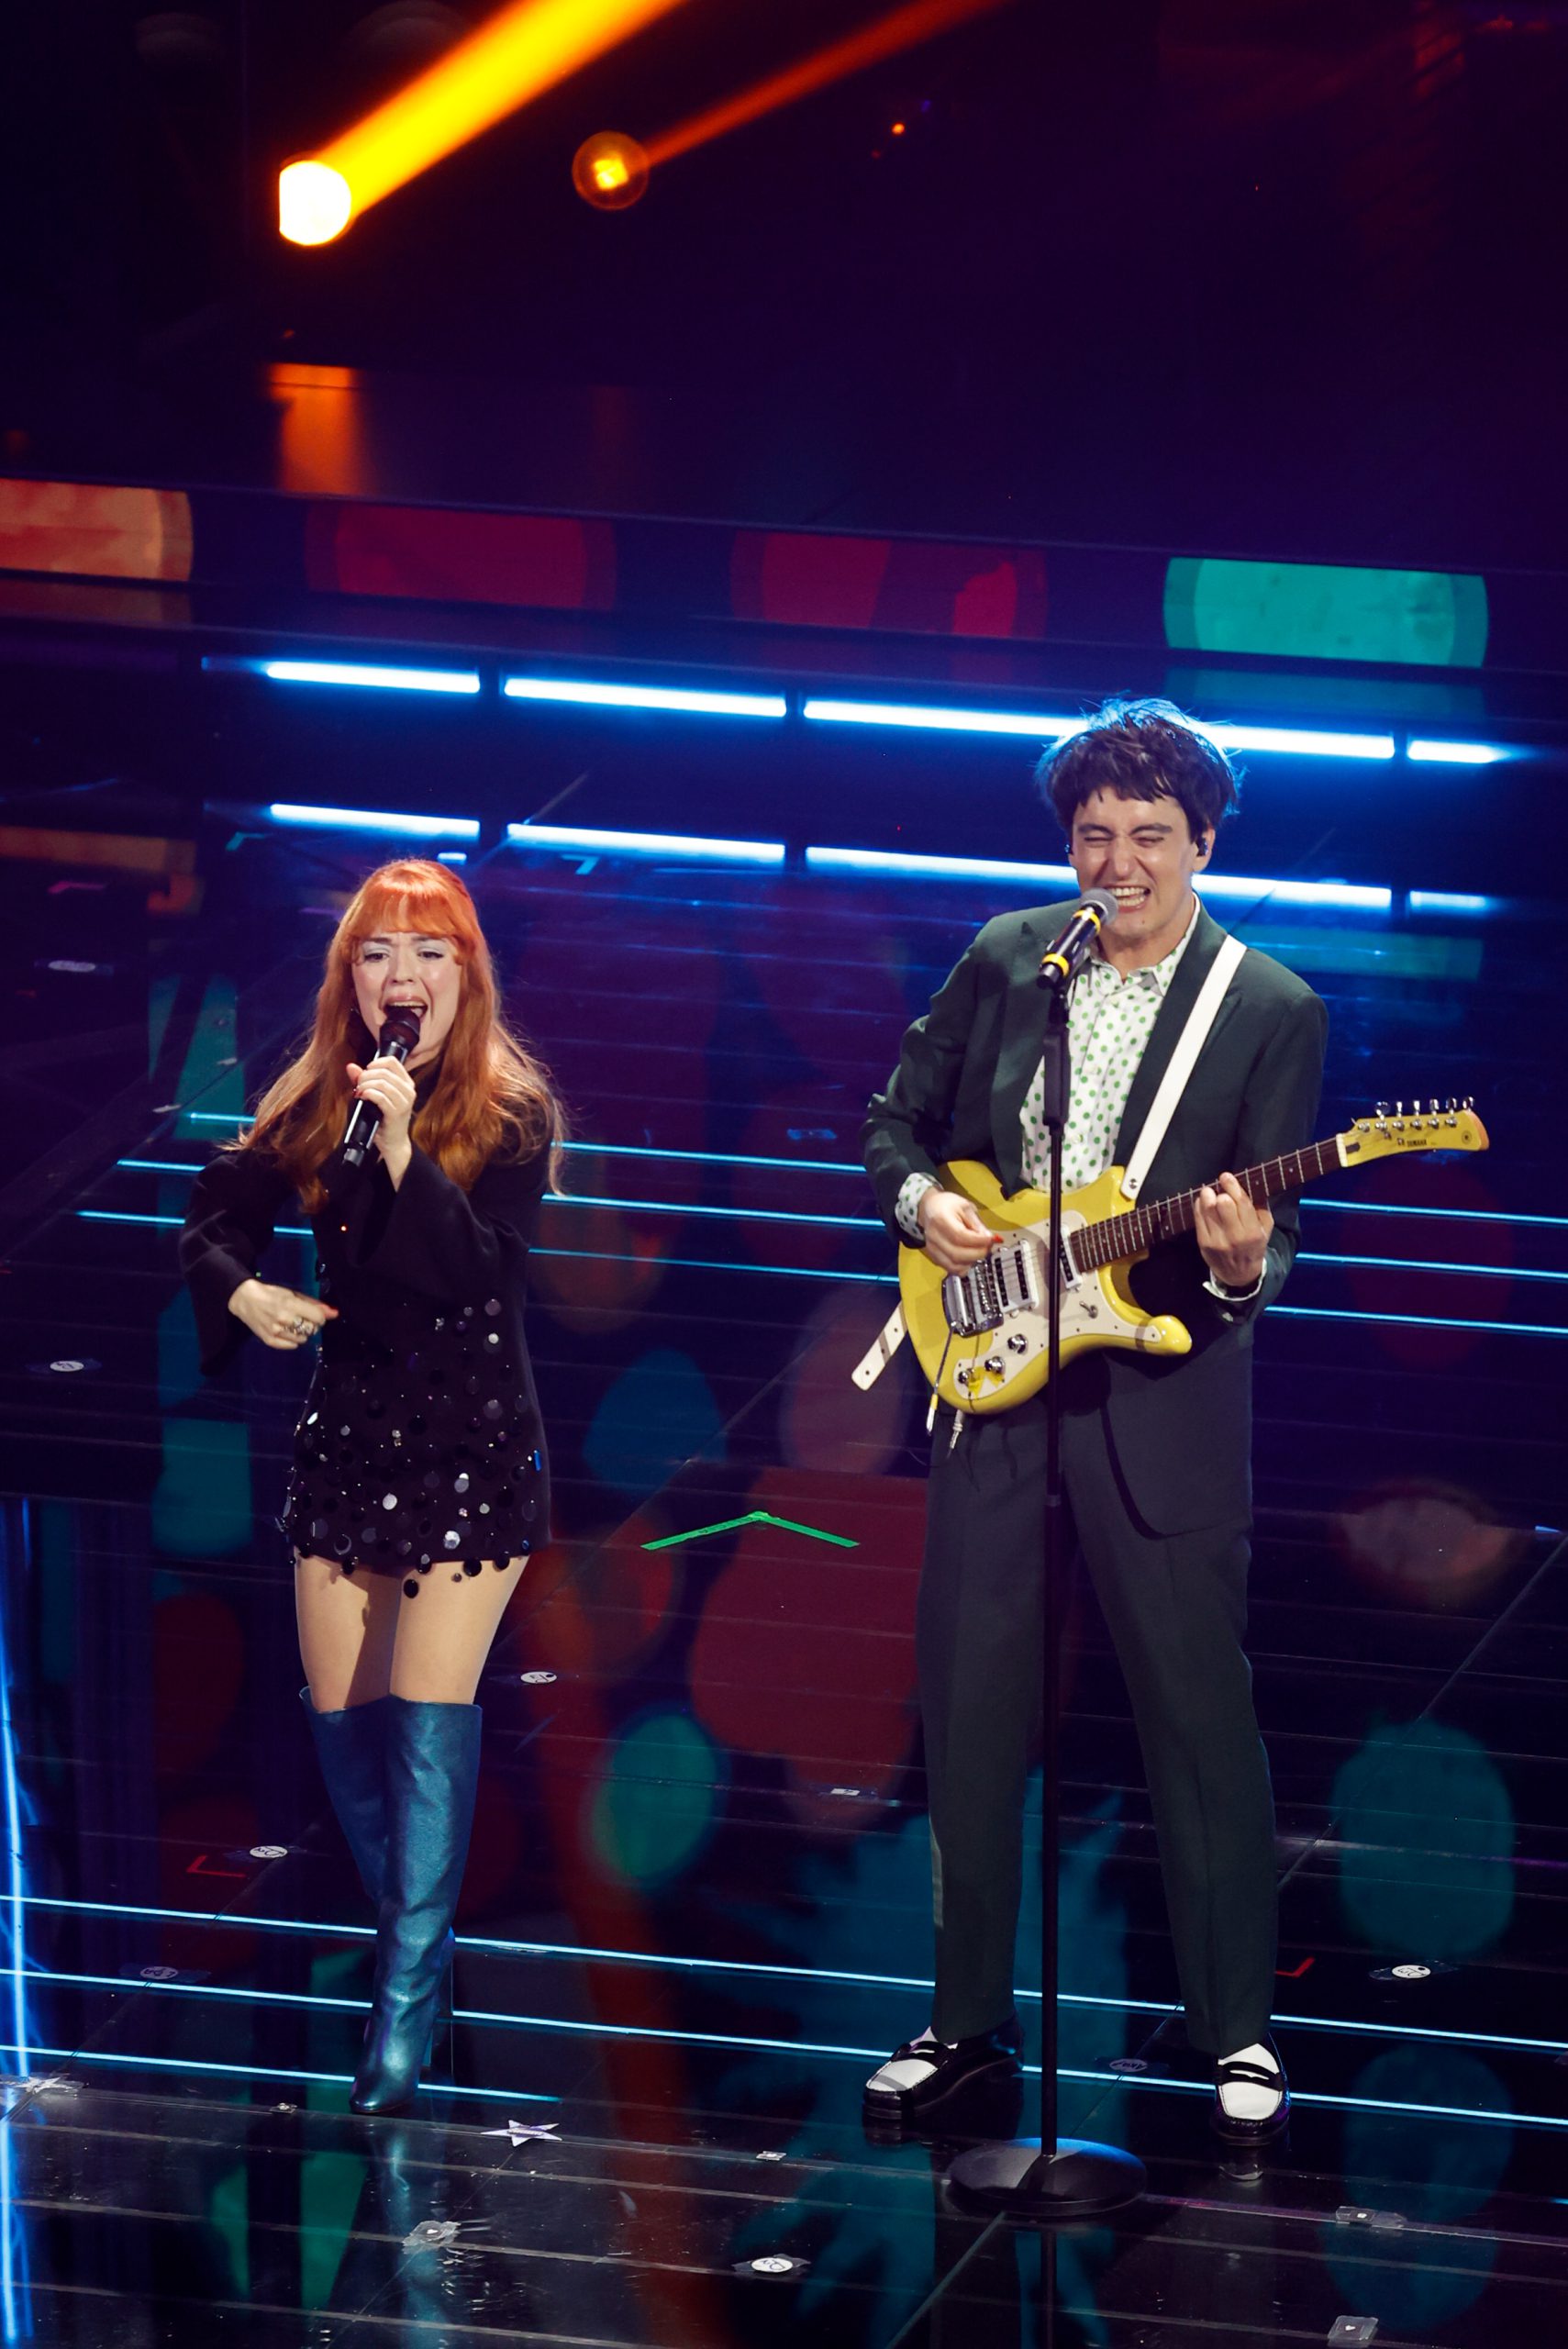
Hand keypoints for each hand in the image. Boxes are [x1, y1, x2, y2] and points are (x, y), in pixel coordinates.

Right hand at [228, 1279, 337, 1349]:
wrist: (246, 1300)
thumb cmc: (272, 1294)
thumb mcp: (294, 1294)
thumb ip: (314, 1304)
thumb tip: (334, 1313)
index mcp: (290, 1304)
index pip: (318, 1318)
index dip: (320, 1317)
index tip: (313, 1314)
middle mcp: (284, 1319)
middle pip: (312, 1330)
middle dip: (312, 1325)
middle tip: (302, 1319)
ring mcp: (276, 1331)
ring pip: (303, 1340)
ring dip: (302, 1333)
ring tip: (293, 1325)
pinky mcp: (269, 1340)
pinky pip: (291, 1346)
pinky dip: (293, 1341)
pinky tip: (287, 1332)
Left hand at [346, 1055, 415, 1176]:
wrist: (393, 1142)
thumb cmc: (383, 1118)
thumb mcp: (374, 1095)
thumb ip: (363, 1079)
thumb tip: (351, 1066)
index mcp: (406, 1083)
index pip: (392, 1061)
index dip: (375, 1063)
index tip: (365, 1072)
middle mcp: (409, 1090)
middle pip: (384, 1071)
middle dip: (366, 1076)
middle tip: (358, 1085)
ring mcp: (405, 1102)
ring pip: (382, 1082)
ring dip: (365, 1085)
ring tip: (359, 1092)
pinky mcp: (397, 1113)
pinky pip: (380, 1097)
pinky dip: (368, 1094)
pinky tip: (362, 1097)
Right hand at [917, 1189, 998, 1273]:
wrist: (930, 1208)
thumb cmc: (947, 1205)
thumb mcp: (965, 1207)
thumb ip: (977, 1223)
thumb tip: (989, 1238)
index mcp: (940, 1220)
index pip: (960, 1236)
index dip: (978, 1241)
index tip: (990, 1239)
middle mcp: (934, 1237)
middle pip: (957, 1254)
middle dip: (978, 1253)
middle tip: (988, 1246)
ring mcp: (933, 1249)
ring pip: (954, 1265)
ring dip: (972, 1261)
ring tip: (979, 1250)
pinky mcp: (935, 1258)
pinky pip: (951, 1269)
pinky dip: (964, 1266)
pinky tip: (970, 1257)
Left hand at [1194, 1172, 1271, 1289]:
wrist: (1239, 1273)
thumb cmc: (1253, 1245)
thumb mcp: (1265, 1228)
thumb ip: (1260, 1207)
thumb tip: (1249, 1184)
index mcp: (1253, 1232)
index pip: (1241, 1204)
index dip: (1232, 1186)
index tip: (1226, 1176)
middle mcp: (1235, 1237)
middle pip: (1222, 1205)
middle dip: (1220, 1192)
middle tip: (1220, 1188)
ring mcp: (1217, 1241)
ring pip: (1208, 1209)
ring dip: (1207, 1196)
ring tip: (1210, 1193)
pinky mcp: (1203, 1243)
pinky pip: (1198, 1218)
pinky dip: (1199, 1206)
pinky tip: (1204, 1203)